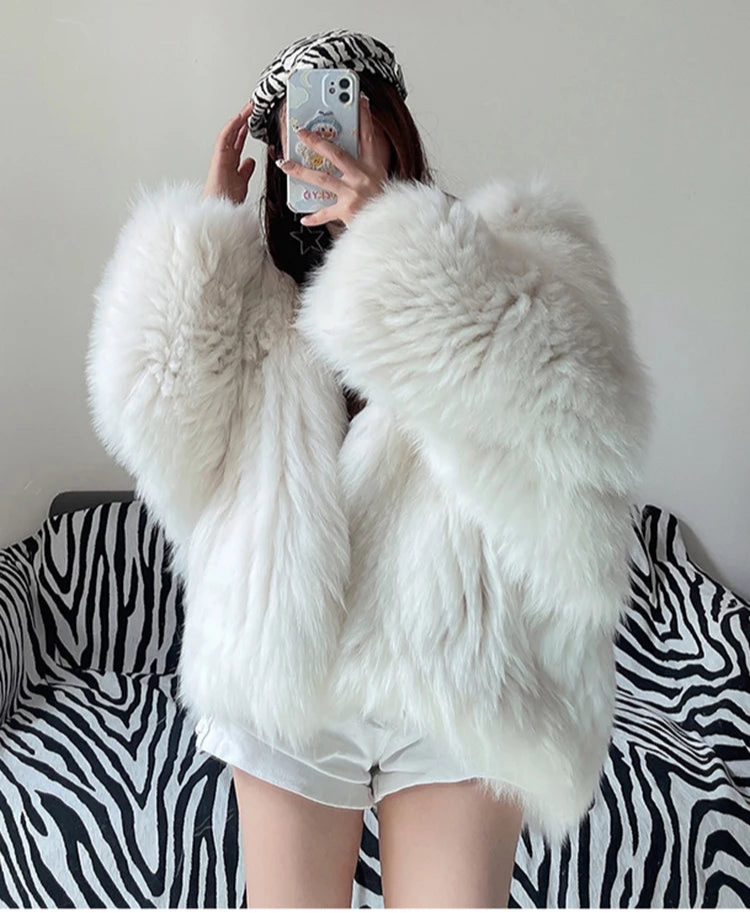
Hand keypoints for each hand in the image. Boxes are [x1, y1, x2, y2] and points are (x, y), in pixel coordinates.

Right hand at [202, 99, 256, 204]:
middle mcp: (224, 158)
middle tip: (252, 108)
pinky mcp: (218, 159)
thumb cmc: (227, 201)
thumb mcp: (242, 182)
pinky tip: (238, 119)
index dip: (244, 131)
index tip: (252, 120)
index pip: (238, 142)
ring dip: (238, 120)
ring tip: (248, 108)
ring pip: (229, 133)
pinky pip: (223, 139)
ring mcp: (220, 157)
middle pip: (234, 135)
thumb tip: (250, 161)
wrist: (219, 211)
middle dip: (243, 121)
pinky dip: (231, 128)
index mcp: (230, 164)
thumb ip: (245, 171)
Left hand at [277, 95, 387, 227]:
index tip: (360, 100)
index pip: (368, 137)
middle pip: (336, 154)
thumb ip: (366, 170)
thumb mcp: (381, 182)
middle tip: (300, 132)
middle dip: (316, 141)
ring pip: (322, 178)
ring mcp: (354, 194)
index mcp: (373, 168)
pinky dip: (314, 217)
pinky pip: (326, 213)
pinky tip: (303, 218)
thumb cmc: (385, 206)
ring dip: (301, 171)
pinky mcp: (348, 211)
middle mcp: (363, 178)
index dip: (364, 118)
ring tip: (285, 165)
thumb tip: (343, 160)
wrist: (393, 229)